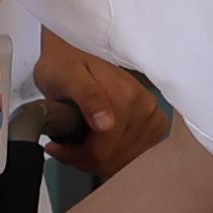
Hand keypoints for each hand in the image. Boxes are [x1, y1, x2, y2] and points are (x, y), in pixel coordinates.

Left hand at [33, 33, 166, 176]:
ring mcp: (153, 117)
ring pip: (124, 162)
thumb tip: (106, 125)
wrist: (76, 50)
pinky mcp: (155, 125)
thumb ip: (87, 97)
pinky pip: (135, 156)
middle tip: (64, 146)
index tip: (57, 147)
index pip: (105, 149)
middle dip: (85, 158)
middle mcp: (146, 107)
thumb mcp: (66, 76)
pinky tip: (96, 145)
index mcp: (127, 96)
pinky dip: (113, 158)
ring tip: (78, 144)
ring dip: (98, 160)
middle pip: (115, 159)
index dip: (77, 154)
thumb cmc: (66, 64)